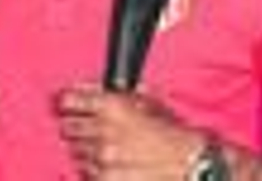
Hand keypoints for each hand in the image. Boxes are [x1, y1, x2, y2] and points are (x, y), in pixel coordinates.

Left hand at [54, 83, 202, 178]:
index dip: (70, 104)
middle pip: (67, 127)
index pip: (68, 101)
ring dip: (88, 152)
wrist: (194, 167)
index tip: (71, 107)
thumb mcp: (149, 104)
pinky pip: (87, 173)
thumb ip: (117, 95)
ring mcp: (103, 159)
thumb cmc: (176, 136)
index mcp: (112, 107)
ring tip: (111, 153)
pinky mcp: (106, 180)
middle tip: (94, 131)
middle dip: (79, 128)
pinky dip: (96, 171)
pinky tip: (114, 168)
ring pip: (76, 152)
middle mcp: (103, 131)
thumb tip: (90, 88)